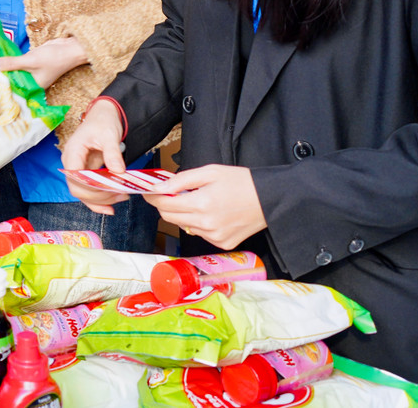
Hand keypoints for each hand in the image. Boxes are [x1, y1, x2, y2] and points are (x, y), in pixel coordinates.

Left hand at [0, 36, 88, 89]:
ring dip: (4, 68)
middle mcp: (32, 82)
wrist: (70, 48)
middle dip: (0, 76)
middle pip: (13, 80)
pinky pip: (18, 64)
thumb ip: (12, 63)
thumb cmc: (54, 58)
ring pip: (15, 72)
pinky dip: (11, 62)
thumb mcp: (30, 61)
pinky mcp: (32, 63)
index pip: (13, 90)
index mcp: (33, 87)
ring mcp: (32, 72)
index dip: (0, 87)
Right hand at [60, 99, 128, 214]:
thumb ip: (112, 153)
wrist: (103, 115)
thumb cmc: (103, 121)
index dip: (91, 187)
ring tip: (121, 198)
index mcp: (73, 152)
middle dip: (98, 197)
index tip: (111, 189)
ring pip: (83, 193)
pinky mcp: (85, 173)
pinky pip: (89, 191)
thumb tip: (118, 172)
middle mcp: (71, 163)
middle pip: (78, 189)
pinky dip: (98, 200)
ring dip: (101, 200)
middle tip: (121, 195)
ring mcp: (77, 169)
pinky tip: (110, 207)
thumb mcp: (109, 134)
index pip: (75, 177)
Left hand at [144, 165, 266, 249]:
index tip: (148, 192)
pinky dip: (199, 223)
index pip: (164, 204)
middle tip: (169, 194)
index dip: (153, 197)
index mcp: (201, 204)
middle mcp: (206, 224)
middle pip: (169, 217)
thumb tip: (159, 187)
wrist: (270, 199)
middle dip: (165, 205)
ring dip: (184, 214)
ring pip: (184, 226)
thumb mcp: (209, 172)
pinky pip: (200, 233)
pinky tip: (212, 213)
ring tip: (199, 201)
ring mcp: (214, 237)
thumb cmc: (242, 182)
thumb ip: (180, 180)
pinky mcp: (222, 244)